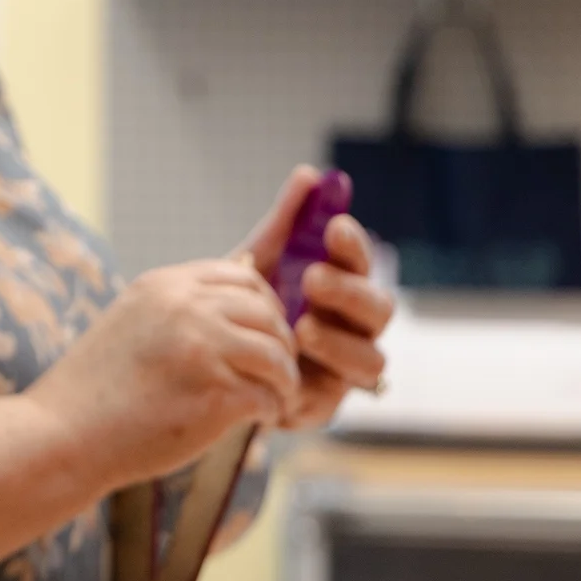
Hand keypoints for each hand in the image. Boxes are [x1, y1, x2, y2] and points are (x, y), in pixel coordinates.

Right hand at [23, 257, 300, 491]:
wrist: (62, 434)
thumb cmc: (95, 389)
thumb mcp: (131, 322)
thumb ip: (176, 309)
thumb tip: (233, 307)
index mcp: (164, 285)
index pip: (243, 276)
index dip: (265, 307)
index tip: (263, 336)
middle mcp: (186, 307)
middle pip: (268, 313)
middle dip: (281, 345)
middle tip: (278, 375)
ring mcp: (203, 347)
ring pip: (276, 354)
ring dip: (284, 381)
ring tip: (276, 400)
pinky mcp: (215, 393)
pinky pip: (268, 396)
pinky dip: (272, 410)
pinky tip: (261, 420)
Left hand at [235, 167, 395, 430]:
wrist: (202, 354)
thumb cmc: (243, 302)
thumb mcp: (258, 260)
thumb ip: (286, 223)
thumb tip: (311, 175)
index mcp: (340, 286)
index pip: (360, 264)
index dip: (354, 246)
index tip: (334, 227)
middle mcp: (351, 327)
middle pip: (378, 310)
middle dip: (351, 292)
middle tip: (313, 278)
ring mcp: (342, 368)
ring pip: (371, 360)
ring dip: (341, 342)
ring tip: (304, 329)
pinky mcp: (322, 404)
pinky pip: (337, 399)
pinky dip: (317, 382)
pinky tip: (290, 366)